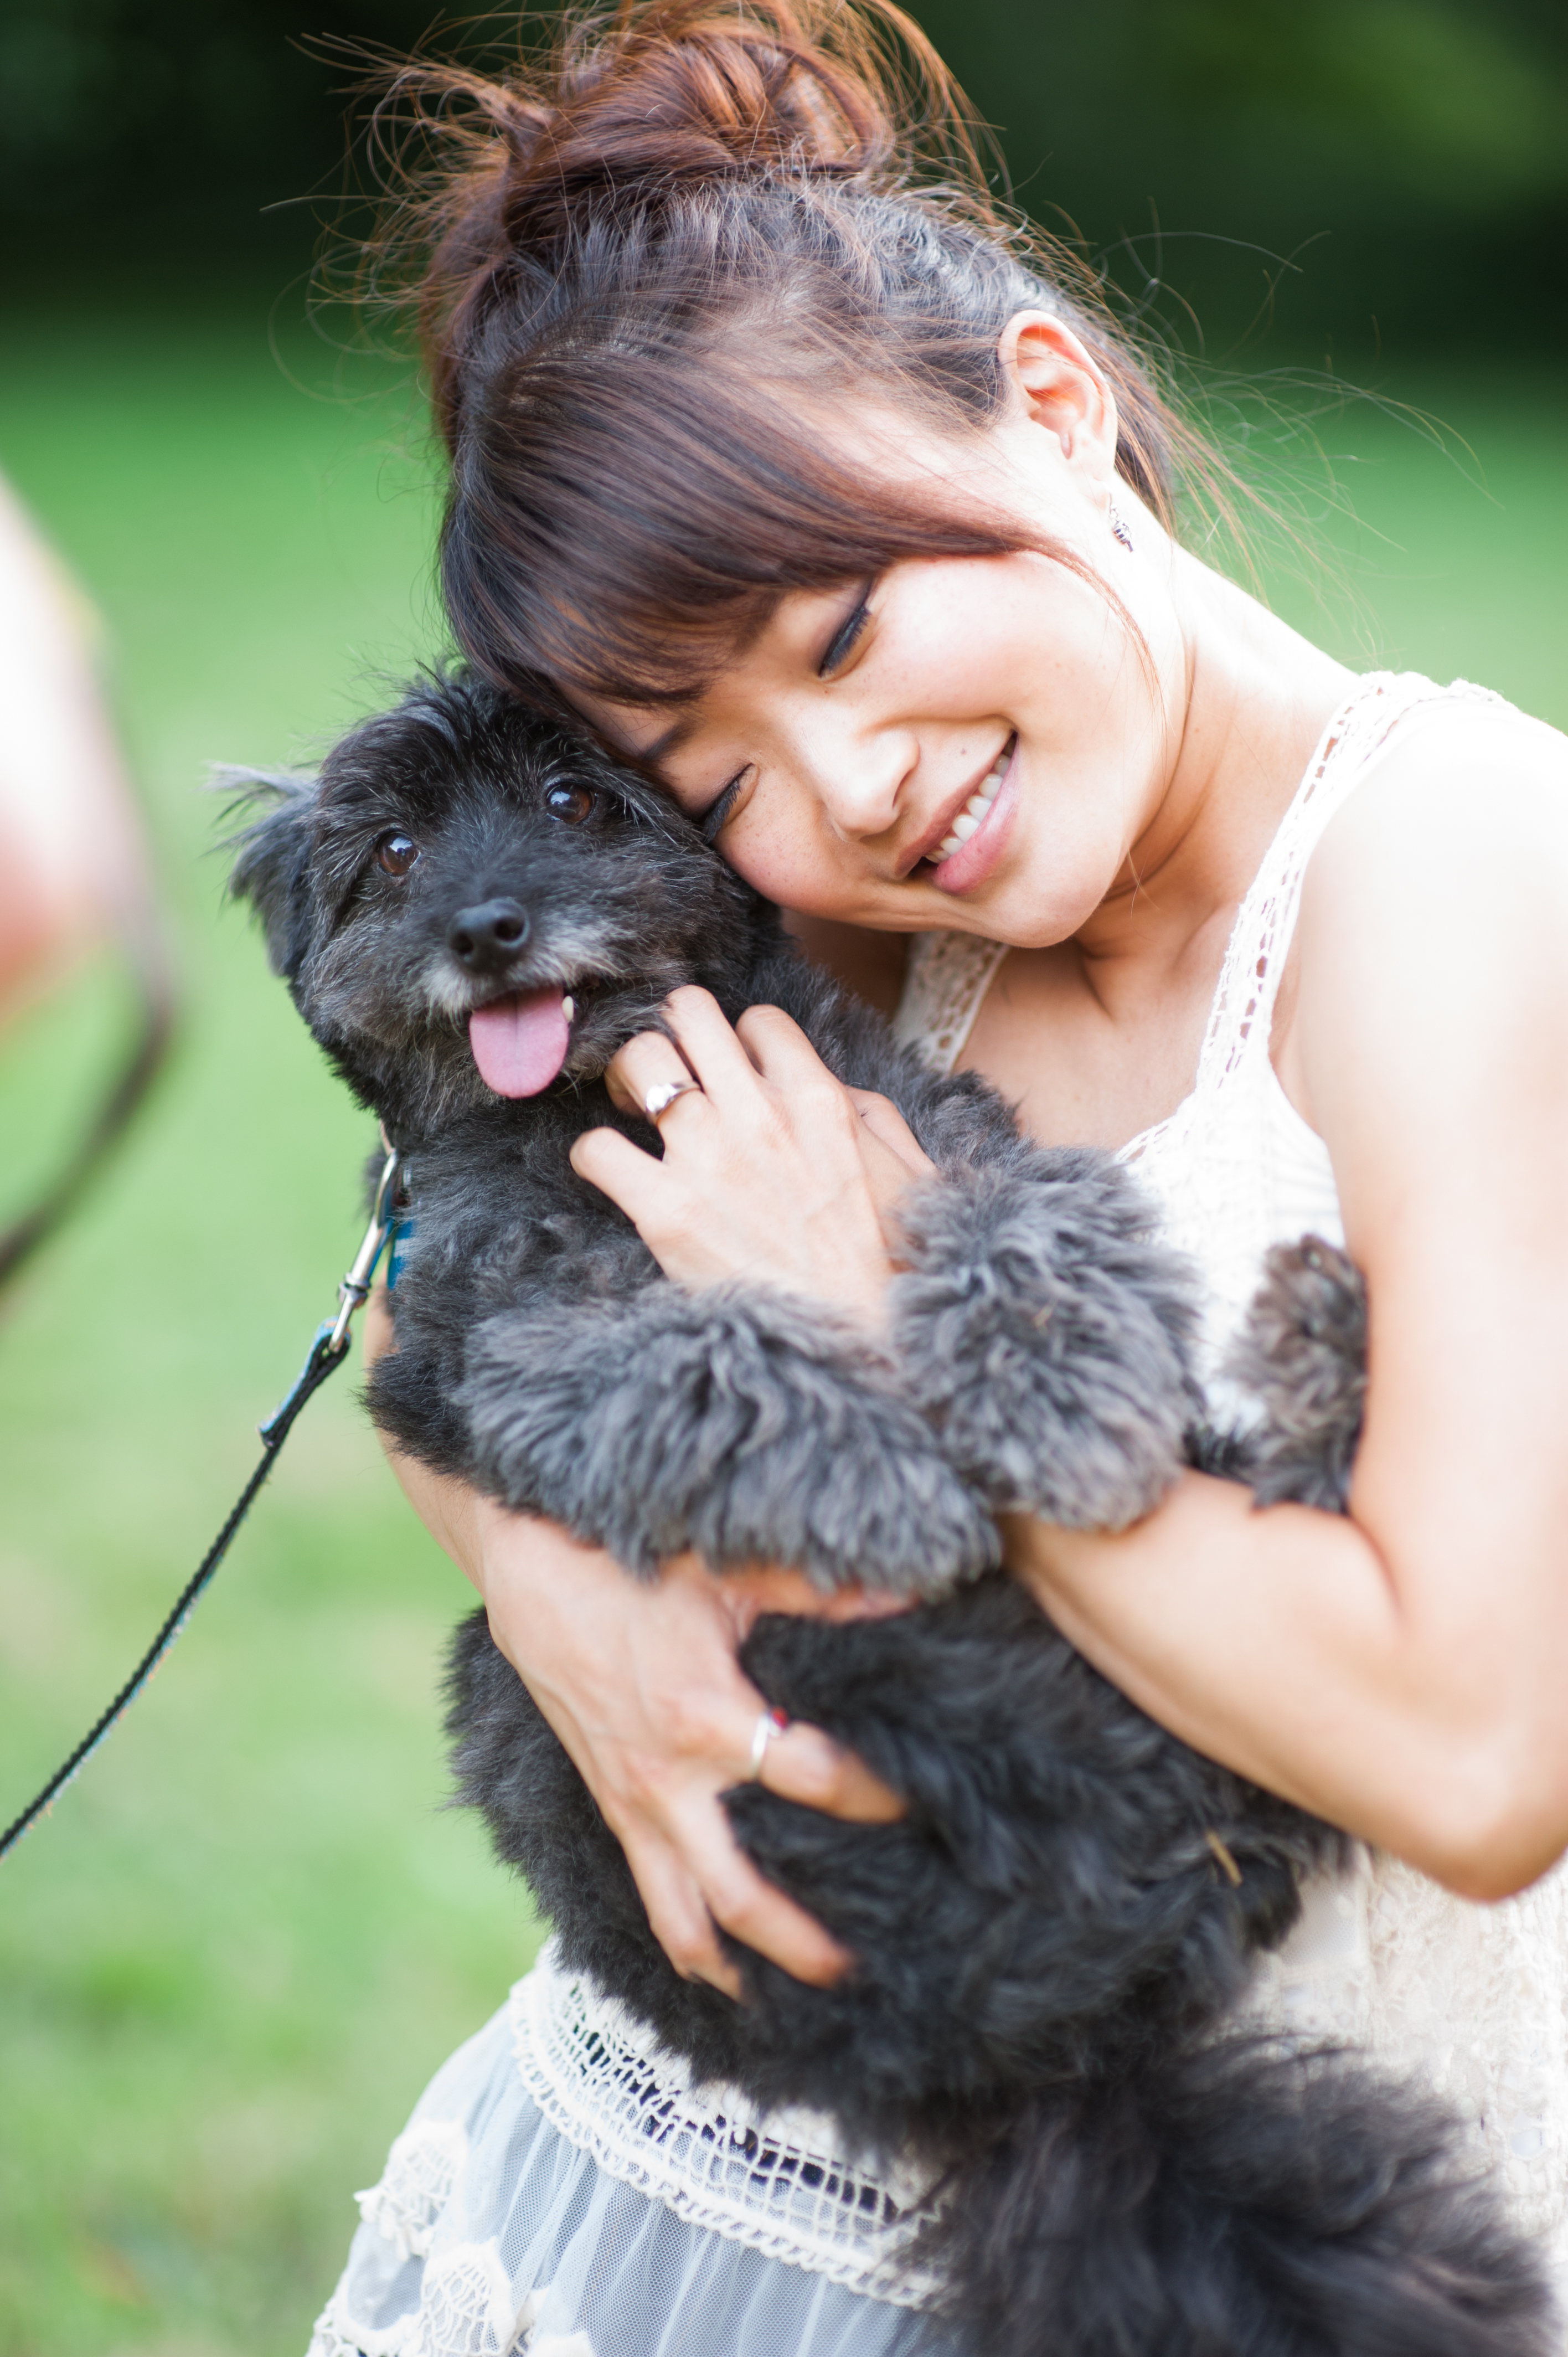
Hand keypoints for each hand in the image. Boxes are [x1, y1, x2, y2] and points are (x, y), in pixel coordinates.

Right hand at [364, 1291, 906, 1998]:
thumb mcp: (727, 1577)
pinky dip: (684, 1940)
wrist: (532, 1572)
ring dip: (735, 1967)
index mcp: (705, 1719)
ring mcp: (634, 1805)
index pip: (812, 1777)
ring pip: (683, 1920)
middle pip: (742, 1894)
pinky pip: (648, 1894)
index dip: (874, 1794)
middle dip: (800, 1941)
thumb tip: (907, 1598)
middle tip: (859, 1969)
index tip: (922, 1800)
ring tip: (786, 2003)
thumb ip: (818, 1595)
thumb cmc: (634, 1567)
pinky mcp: (612, 1808)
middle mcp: (668, 1782)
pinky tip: (719, 1966)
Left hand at [569, 985, 933, 1322]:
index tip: (735, 1075)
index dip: (741, 1042)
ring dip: (627, 1080)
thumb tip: (832, 1086)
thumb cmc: (890, 1260)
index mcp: (817, 1098)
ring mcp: (707, 1158)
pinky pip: (596, 1149)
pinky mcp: (665, 1211)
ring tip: (632, 1109)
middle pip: (687, 1015)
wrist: (861, 1340)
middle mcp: (758, 1114)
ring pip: (637, 1062)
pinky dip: (594, 1156)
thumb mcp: (908, 1169)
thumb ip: (870, 1113)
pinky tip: (614, 1172)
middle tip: (668, 1070)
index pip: (757, 1021)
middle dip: (671, 1033)